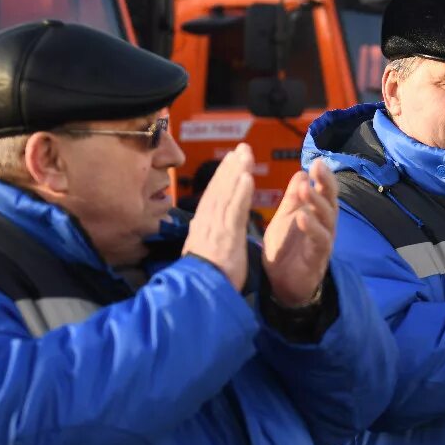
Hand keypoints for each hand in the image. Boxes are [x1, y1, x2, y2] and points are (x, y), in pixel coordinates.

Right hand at [183, 143, 253, 290]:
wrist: (197, 295)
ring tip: (246, 154)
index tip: (231, 162)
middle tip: (242, 149)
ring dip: (237, 172)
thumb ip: (209, 241)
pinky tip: (247, 176)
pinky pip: (234, 209)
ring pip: (227, 193)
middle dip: (230, 167)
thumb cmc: (204, 281)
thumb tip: (211, 235)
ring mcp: (215, 227)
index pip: (213, 197)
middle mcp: (206, 222)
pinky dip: (240, 191)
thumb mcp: (204, 256)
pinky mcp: (226, 235)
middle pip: (219, 189)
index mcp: (202, 228)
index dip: (222, 178)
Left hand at [262, 158, 338, 307]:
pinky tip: (302, 216)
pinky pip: (319, 240)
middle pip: (331, 201)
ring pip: (327, 219)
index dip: (323, 178)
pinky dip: (311, 227)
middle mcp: (325, 226)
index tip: (317, 163)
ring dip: (317, 203)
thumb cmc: (285, 250)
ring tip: (306, 189)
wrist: (280, 286)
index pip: (324, 192)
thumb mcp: (284, 219)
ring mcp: (324, 242)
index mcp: (317, 215)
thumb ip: (293, 199)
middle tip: (318, 168)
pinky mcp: (318, 258)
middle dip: (326, 184)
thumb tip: (301, 173)